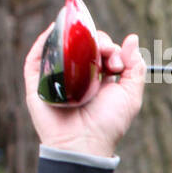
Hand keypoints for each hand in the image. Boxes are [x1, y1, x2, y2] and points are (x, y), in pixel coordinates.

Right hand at [24, 23, 146, 157]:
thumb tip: (132, 38)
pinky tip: (54, 29)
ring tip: (84, 39)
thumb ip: (135, 68)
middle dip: (97, 42)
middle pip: (85, 46)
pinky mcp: (38, 82)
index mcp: (100, 78)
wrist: (83, 143)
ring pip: (63, 48)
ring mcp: (58, 77)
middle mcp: (78, 75)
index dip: (112, 49)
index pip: (104, 52)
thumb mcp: (130, 95)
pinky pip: (36, 58)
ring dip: (74, 38)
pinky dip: (44, 42)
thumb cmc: (109, 123)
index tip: (117, 63)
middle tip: (104, 51)